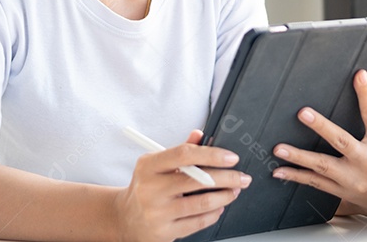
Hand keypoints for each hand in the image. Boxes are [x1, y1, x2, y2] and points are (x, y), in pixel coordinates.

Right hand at [113, 130, 251, 241]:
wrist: (124, 218)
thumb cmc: (146, 187)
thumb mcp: (156, 164)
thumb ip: (180, 150)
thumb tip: (200, 134)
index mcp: (149, 166)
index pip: (184, 154)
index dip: (212, 154)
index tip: (231, 157)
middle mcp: (151, 189)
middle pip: (198, 180)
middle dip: (228, 178)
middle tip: (242, 177)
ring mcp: (157, 213)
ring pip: (202, 203)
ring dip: (225, 196)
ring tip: (234, 191)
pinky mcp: (164, 232)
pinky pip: (197, 222)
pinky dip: (214, 213)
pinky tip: (219, 207)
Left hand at [271, 70, 366, 217]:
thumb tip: (359, 89)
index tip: (359, 76)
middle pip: (342, 141)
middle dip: (321, 127)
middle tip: (303, 113)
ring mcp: (352, 179)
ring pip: (322, 165)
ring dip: (299, 156)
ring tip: (279, 148)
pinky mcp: (340, 190)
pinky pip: (315, 182)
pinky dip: (296, 176)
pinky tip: (280, 170)